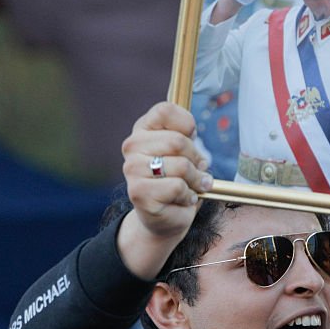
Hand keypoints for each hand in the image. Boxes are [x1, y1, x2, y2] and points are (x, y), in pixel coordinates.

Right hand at [117, 102, 213, 279]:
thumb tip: (195, 145)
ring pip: (181, 166)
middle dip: (197, 160)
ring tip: (190, 187)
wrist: (164, 218)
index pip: (165, 110)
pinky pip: (177, 187)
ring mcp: (132, 169)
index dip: (187, 125)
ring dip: (195, 181)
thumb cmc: (177, 181)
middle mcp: (132, 146)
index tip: (191, 139)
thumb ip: (188, 138)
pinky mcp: (138, 192)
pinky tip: (181, 200)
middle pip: (178, 141)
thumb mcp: (186, 154)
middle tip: (196, 172)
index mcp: (142, 129)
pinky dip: (188, 196)